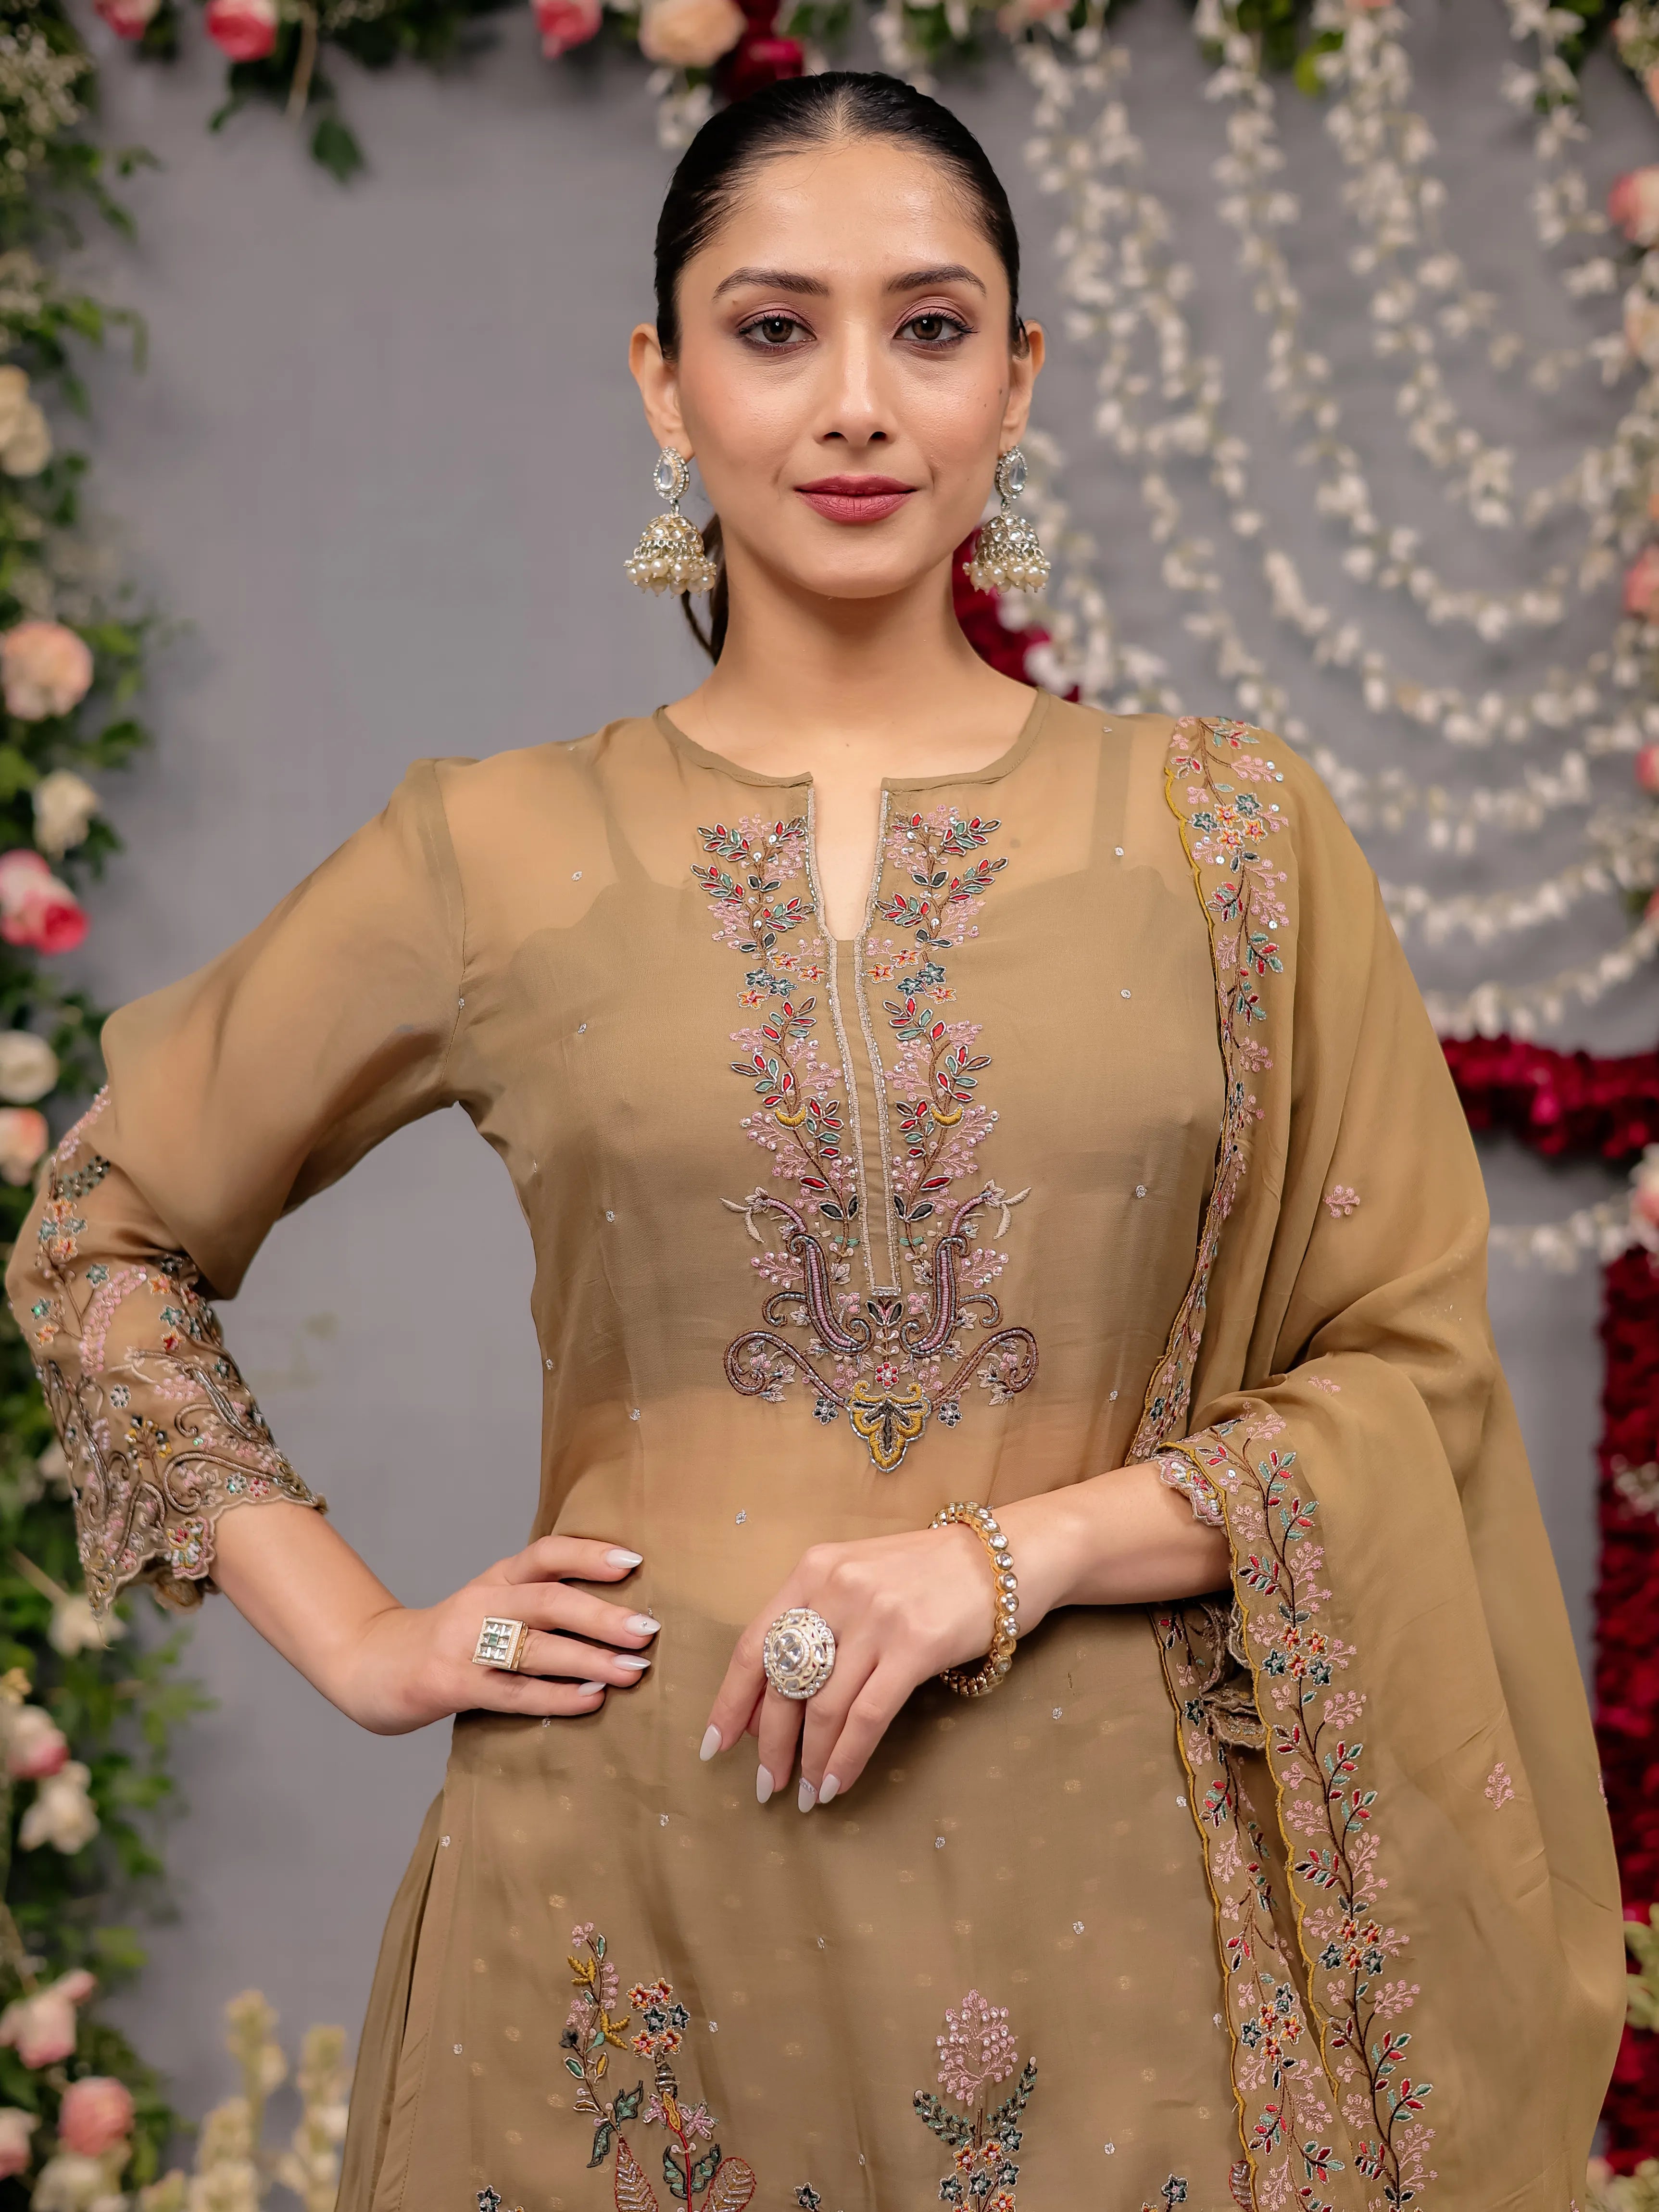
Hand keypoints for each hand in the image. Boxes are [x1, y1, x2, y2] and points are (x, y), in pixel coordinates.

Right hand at [353, 1534, 661, 1734]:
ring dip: (590, 1659)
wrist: (371, 1663)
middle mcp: (482, 1604)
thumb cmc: (451, 1637)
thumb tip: (617, 1606)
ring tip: (633, 1669)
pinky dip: (557, 1696)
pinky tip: (592, 1699)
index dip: (589, 1553)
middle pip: (548, 1601)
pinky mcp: (452, 1685)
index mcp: (496, 1579)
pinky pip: (514, 1692)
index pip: (546, 1554)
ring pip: (536, 1649)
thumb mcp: (490, 1603)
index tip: (634, 1561)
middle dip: (603, 1615)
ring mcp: (465, 1646)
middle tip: (648, 1630)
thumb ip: (538, 1599)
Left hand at [698, 1521, 1009, 1810]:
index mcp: (814, 1570)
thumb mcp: (860, 1578)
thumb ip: (817, 1622)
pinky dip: (846, 1758)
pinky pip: (867, 1716)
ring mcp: (875, 1616)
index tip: (715, 1746)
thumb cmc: (928, 1575)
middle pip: (782, 1682)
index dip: (730, 1702)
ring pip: (822, 1707)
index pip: (753, 1644)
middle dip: (768, 1744)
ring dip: (809, 1760)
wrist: (1004, 1557)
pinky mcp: (915, 1645)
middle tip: (765, 1785)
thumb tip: (773, 1698)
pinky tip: (838, 1782)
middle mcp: (837, 1588)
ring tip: (807, 1793)